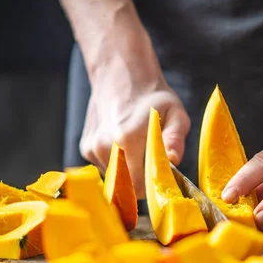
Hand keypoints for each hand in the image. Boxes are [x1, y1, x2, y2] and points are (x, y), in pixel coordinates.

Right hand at [79, 48, 189, 198]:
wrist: (122, 75)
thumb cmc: (153, 98)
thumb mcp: (176, 114)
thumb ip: (174, 140)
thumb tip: (173, 161)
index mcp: (127, 138)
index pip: (137, 185)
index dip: (151, 187)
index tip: (161, 179)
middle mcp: (104, 146)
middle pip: (125, 186)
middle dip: (141, 183)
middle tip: (152, 165)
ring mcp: (92, 148)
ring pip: (115, 179)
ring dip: (129, 173)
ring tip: (138, 149)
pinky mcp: (86, 149)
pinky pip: (106, 169)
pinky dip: (117, 164)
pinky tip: (124, 145)